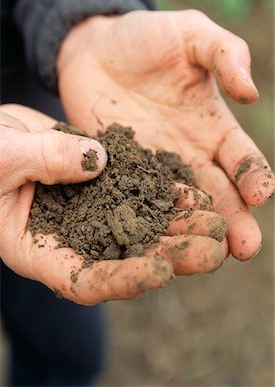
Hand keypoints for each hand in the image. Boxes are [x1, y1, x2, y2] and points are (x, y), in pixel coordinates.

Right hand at [0, 104, 224, 304]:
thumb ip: (39, 160)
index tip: (162, 272)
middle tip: (212, 250)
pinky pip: (136, 191)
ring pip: (139, 226)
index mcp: (38, 249)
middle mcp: (72, 236)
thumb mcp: (0, 157)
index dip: (123, 280)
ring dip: (178, 226)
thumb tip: (95, 162)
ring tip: (215, 221)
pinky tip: (192, 192)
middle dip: (170, 254)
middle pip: (124, 256)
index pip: (83, 279)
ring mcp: (91, 210)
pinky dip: (163, 193)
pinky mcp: (104, 184)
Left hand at [57, 9, 274, 260]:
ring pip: (180, 206)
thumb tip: (250, 92)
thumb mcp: (190, 33)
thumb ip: (223, 53)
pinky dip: (144, 220)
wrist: (94, 49)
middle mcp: (188, 153)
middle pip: (218, 193)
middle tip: (246, 249)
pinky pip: (134, 199)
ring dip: (195, 230)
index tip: (261, 193)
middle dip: (234, 220)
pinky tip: (149, 242)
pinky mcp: (119, 172)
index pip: (241, 156)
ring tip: (207, 258)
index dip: (254, 174)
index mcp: (212, 124)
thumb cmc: (145, 37)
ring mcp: (153, 166)